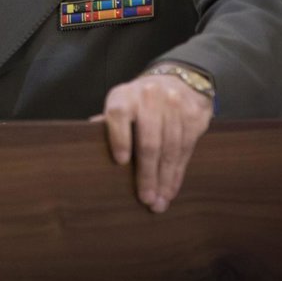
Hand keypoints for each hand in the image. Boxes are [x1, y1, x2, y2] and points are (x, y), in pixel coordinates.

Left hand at [98, 73, 212, 212]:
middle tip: (146, 199)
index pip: (119, 115)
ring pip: (170, 149)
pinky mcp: (193, 116)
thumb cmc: (141, 101)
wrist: (180, 79)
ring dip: (165, 179)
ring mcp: (174, 106)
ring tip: (160, 201)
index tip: (120, 161)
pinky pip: (186, 150)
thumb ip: (109, 123)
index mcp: (125, 95)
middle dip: (147, 174)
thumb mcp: (122, 103)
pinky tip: (171, 188)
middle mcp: (150, 97)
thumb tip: (87, 144)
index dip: (119, 138)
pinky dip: (178, 173)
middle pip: (149, 141)